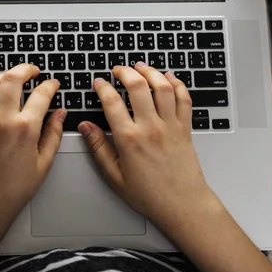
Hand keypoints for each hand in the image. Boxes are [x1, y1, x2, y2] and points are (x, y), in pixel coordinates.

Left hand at [0, 64, 65, 227]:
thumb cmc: (14, 188)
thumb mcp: (44, 163)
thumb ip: (54, 133)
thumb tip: (60, 113)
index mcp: (25, 128)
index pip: (41, 94)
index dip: (50, 85)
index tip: (53, 84)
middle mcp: (3, 120)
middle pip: (13, 79)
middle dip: (25, 69)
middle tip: (32, 71)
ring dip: (2, 75)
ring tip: (11, 77)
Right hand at [78, 63, 210, 229]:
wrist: (183, 205)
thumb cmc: (150, 195)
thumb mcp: (114, 175)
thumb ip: (98, 148)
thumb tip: (85, 127)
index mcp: (129, 140)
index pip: (112, 102)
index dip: (103, 87)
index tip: (99, 83)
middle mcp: (150, 128)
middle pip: (138, 86)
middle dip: (125, 72)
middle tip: (118, 69)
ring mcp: (170, 125)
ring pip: (162, 87)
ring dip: (150, 72)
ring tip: (140, 67)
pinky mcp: (185, 127)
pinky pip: (183, 98)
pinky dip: (177, 83)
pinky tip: (168, 78)